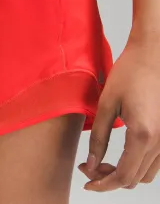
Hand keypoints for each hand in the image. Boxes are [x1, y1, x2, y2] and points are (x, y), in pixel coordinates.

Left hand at [78, 34, 159, 190]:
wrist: (152, 56)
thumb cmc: (129, 73)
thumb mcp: (106, 104)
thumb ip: (98, 137)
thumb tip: (90, 163)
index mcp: (143, 135)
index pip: (122, 176)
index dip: (102, 184)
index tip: (86, 180)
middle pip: (134, 179)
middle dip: (109, 179)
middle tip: (88, 166)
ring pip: (145, 174)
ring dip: (124, 174)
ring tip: (101, 161)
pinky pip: (154, 163)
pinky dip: (136, 165)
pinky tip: (120, 154)